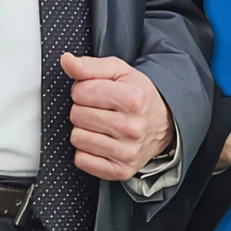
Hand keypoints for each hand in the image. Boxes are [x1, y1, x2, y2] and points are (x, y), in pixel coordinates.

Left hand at [62, 53, 174, 181]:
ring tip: (100, 124)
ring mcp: (128, 152)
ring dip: (84, 129)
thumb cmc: (138, 94)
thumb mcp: (119, 71)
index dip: (83, 89)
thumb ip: (89, 65)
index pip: (81, 92)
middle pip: (77, 116)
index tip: (96, 91)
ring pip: (77, 138)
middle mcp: (132, 127)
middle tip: (99, 108)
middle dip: (82, 108)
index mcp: (133, 99)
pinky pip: (82, 160)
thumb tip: (67, 60)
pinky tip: (101, 141)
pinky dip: (87, 151)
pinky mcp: (121, 170)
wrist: (164, 122)